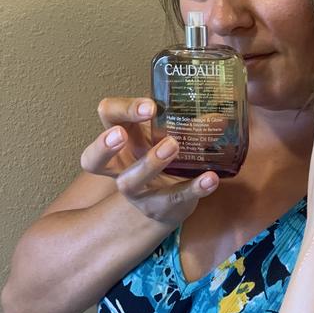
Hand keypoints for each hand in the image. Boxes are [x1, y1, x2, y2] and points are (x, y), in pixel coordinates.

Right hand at [80, 97, 218, 224]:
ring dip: (149, 163)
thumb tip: (219, 116)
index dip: (121, 110)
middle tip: (121, 134)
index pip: (108, 115)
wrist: (168, 202)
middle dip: (104, 145)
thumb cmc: (163, 155)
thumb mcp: (171, 134)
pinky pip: (175, 197)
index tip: (150, 106)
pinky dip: (194, 188)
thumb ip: (189, 124)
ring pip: (129, 182)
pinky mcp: (162, 206)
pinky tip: (211, 178)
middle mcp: (121, 166)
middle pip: (93, 158)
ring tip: (171, 146)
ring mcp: (138, 190)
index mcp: (123, 137)